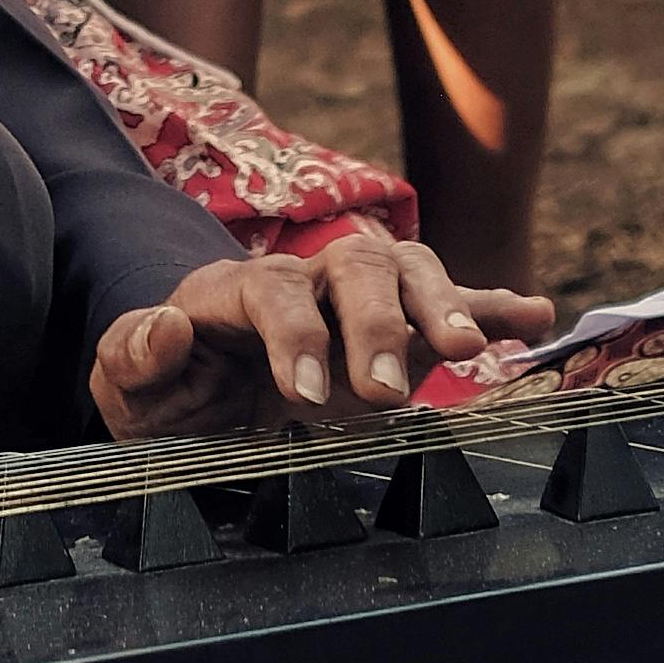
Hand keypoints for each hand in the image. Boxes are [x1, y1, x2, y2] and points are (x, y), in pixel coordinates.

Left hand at [91, 232, 554, 440]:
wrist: (196, 392)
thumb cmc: (168, 391)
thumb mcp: (129, 389)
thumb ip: (132, 355)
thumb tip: (163, 322)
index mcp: (235, 291)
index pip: (272, 291)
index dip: (294, 337)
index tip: (307, 397)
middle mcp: (307, 280)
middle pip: (354, 265)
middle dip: (377, 322)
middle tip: (385, 393)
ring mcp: (357, 299)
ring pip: (408, 269)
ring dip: (443, 304)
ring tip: (472, 350)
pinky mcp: (399, 326)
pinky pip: (455, 300)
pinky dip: (495, 305)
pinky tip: (534, 318)